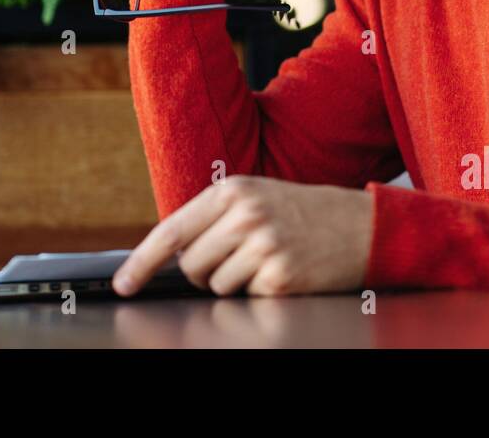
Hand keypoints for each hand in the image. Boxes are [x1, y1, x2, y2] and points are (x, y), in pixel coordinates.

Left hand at [112, 175, 375, 296]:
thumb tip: (167, 254)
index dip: (141, 262)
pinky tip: (285, 271)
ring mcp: (263, 246)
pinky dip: (261, 292)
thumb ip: (214, 217)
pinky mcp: (280, 277)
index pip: (171, 231)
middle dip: (207, 271)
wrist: (363, 227)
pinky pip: (247, 298)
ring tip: (267, 260)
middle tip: (240, 257)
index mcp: (232, 190)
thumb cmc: (304, 214)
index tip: (125, 284)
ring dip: (236, 283)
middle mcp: (244, 215)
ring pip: (216, 287)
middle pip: (191, 266)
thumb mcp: (257, 197)